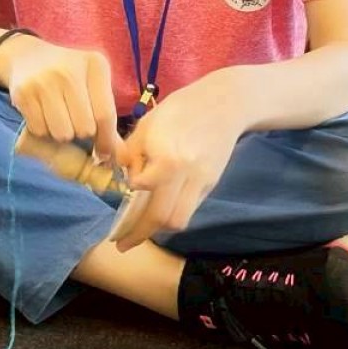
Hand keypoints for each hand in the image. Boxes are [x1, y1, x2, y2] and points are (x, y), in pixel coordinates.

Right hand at [1, 37, 120, 159]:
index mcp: (95, 64)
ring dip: (62, 133)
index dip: (106, 140)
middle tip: (75, 122)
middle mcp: (69, 71)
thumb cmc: (69, 75)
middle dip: (82, 133)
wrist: (28, 57)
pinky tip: (43, 114)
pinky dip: (43, 130)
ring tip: (60, 117)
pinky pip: (40, 130)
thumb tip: (118, 154)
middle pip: (85, 128)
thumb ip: (106, 115)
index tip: (104, 152)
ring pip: (62, 133)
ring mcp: (44, 81)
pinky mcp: (23, 93)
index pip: (105, 114)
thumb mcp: (93, 83)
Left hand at [112, 73, 244, 249]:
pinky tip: (161, 211)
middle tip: (122, 244)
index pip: (141, 186)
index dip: (129, 188)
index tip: (125, 186)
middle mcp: (186, 173)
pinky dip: (173, 214)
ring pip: (179, 220)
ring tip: (142, 232)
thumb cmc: (181, 109)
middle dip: (139, 234)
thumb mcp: (149, 123)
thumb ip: (131, 151)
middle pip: (162, 217)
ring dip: (158, 229)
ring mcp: (201, 181)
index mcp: (167, 155)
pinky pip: (189, 208)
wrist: (225, 104)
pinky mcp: (210, 183)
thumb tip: (122, 175)